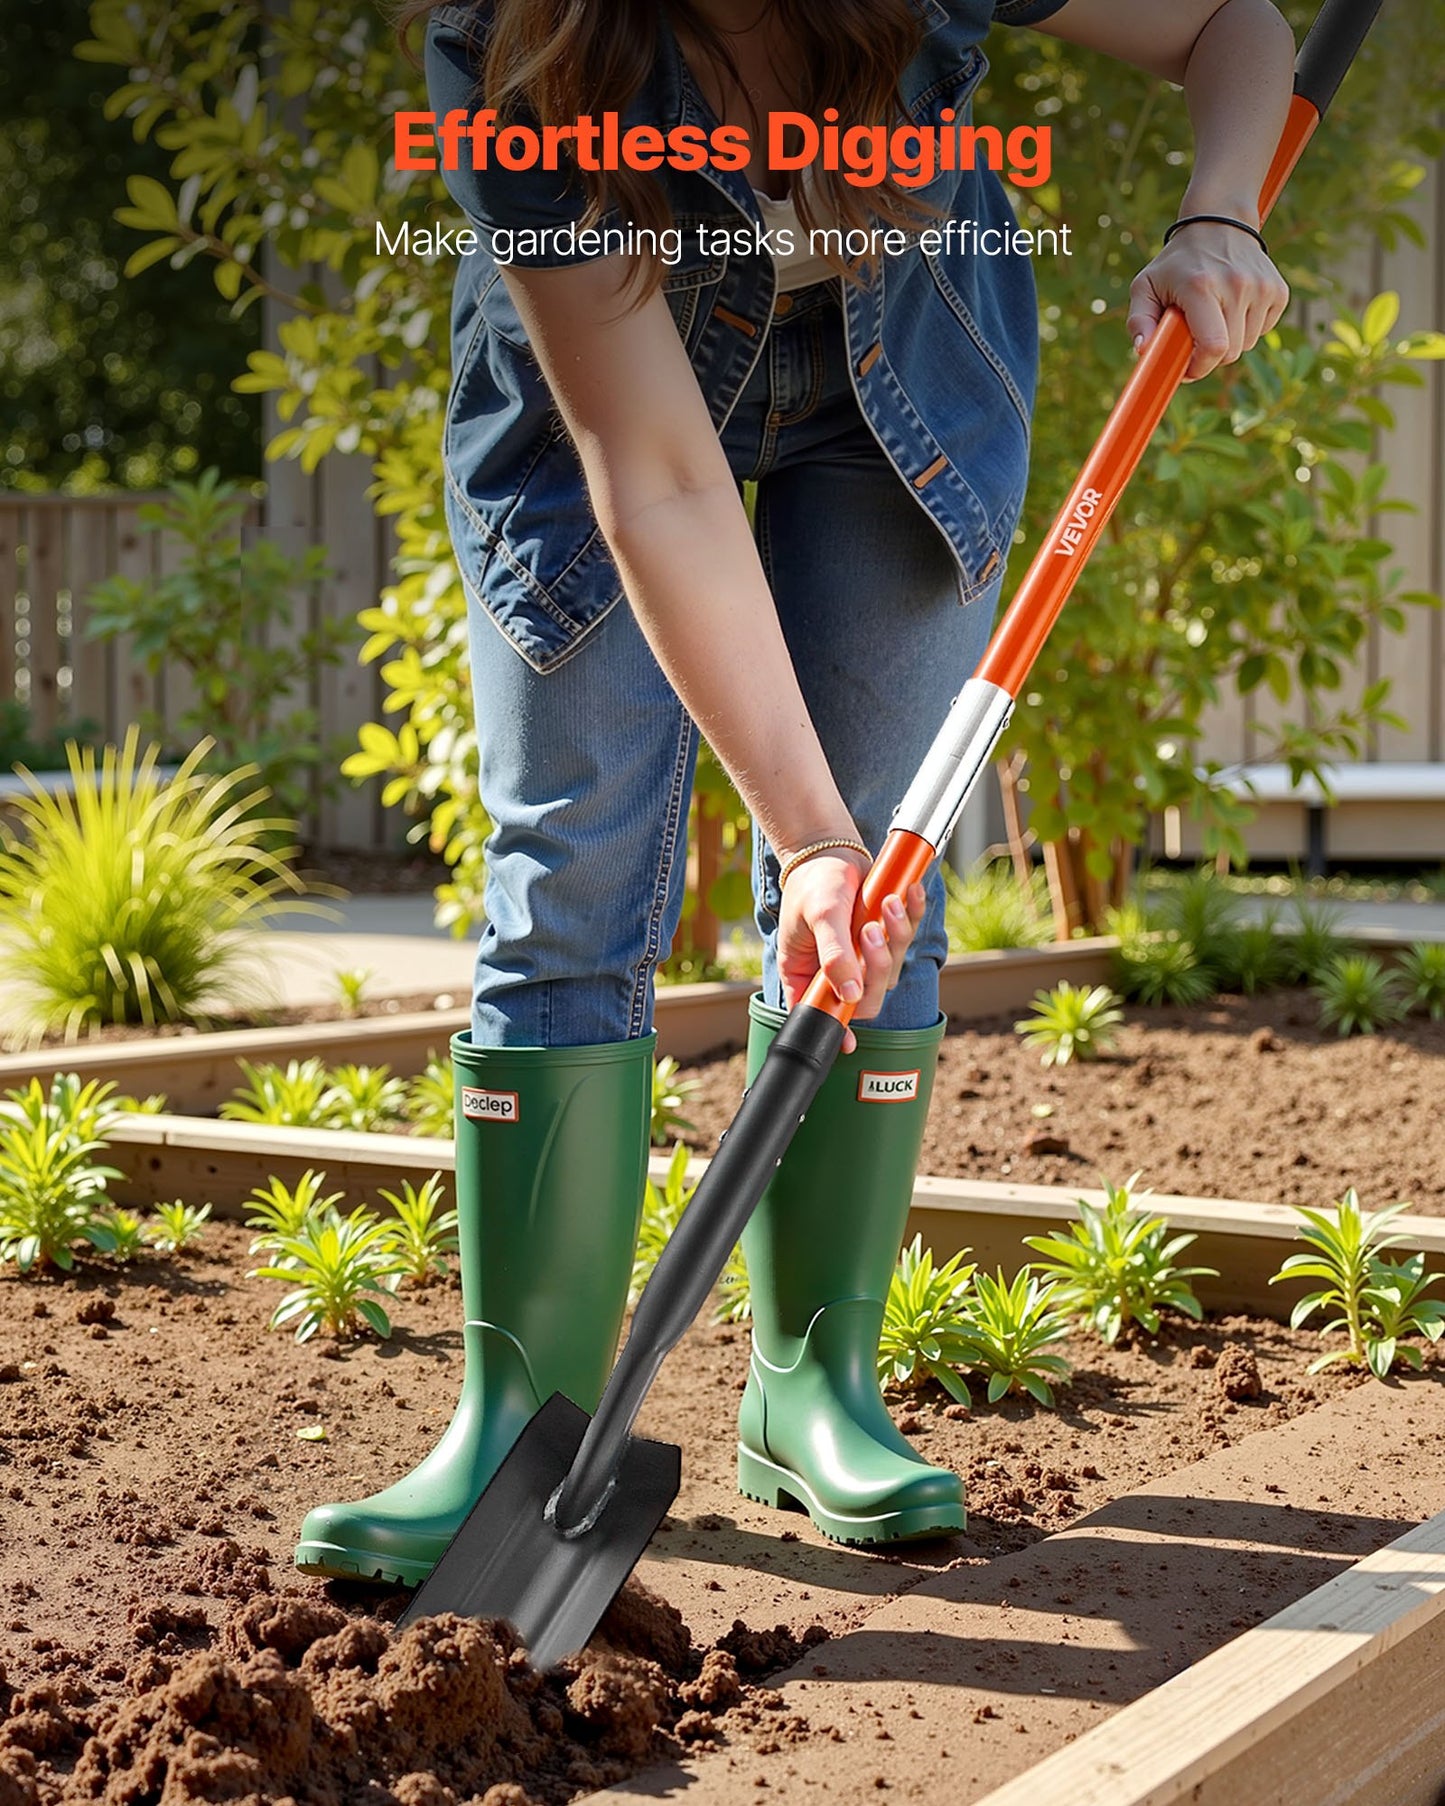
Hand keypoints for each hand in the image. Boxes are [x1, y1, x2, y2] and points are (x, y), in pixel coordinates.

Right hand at [777, 851, 927, 1052]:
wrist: (830, 851)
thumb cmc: (814, 882)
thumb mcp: (821, 916)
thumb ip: (834, 955)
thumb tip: (848, 994)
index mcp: (806, 974)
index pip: (822, 1012)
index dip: (836, 1030)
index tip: (848, 1042)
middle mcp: (835, 972)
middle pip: (866, 995)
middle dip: (876, 965)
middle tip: (871, 930)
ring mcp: (861, 957)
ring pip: (890, 968)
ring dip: (896, 935)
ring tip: (888, 902)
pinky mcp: (884, 937)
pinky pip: (905, 937)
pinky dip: (911, 915)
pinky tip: (908, 894)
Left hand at [1129, 218, 1288, 382]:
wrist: (1219, 221)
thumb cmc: (1177, 263)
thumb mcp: (1146, 285)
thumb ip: (1139, 319)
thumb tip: (1142, 350)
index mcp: (1201, 287)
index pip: (1213, 346)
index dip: (1200, 367)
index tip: (1187, 368)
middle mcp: (1237, 284)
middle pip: (1230, 352)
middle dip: (1210, 357)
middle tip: (1195, 340)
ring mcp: (1262, 287)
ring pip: (1247, 345)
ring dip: (1229, 342)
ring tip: (1214, 318)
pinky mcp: (1278, 290)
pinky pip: (1262, 331)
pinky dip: (1247, 329)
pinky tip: (1234, 308)